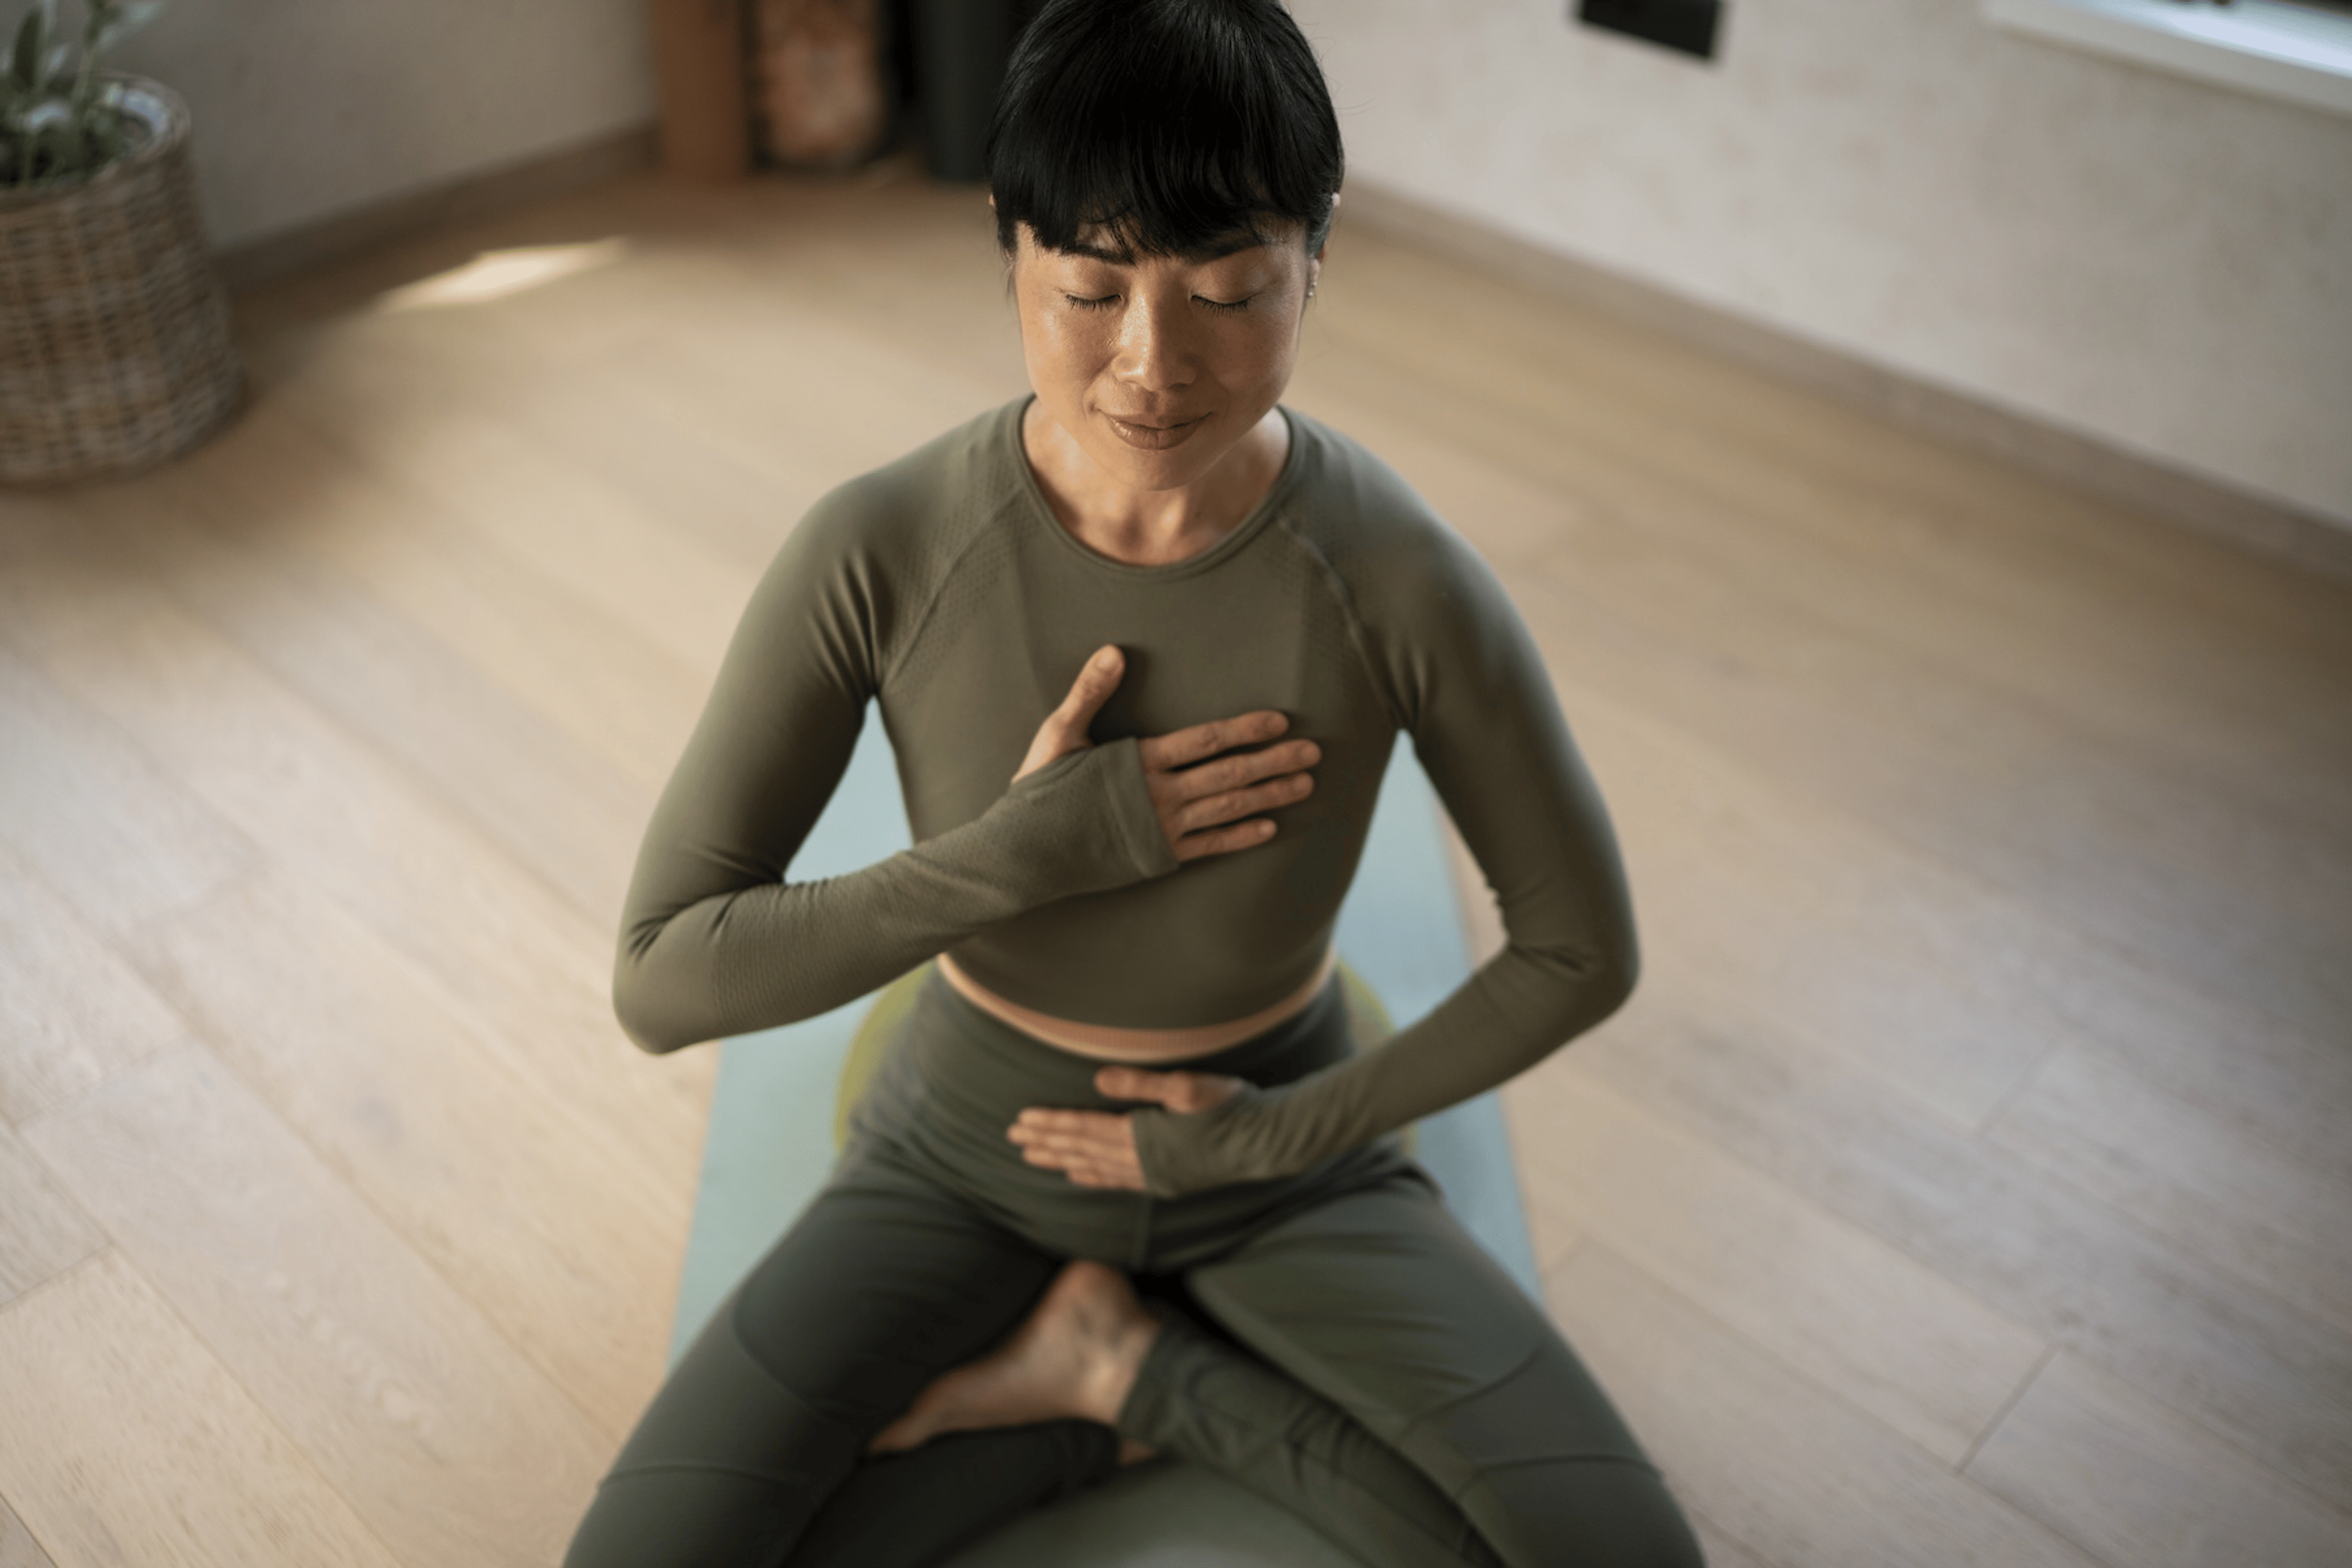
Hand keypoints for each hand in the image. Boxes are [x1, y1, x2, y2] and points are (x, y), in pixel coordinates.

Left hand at [1007, 1065, 1246, 1189]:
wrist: (1267, 1142)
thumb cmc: (1230, 1106)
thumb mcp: (1185, 1086)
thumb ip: (1140, 1084)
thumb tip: (1097, 1080)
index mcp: (1141, 1134)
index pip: (1083, 1129)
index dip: (1051, 1125)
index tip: (1021, 1121)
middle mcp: (1140, 1161)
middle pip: (1082, 1149)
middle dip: (1046, 1143)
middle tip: (1012, 1139)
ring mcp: (1152, 1175)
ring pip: (1094, 1168)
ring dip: (1061, 1160)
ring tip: (1033, 1158)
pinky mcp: (1166, 1181)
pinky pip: (1117, 1182)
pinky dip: (1093, 1177)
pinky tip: (1078, 1176)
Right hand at [1015, 644, 1319, 862]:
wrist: (1024, 853)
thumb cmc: (1038, 789)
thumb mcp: (1059, 733)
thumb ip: (1090, 692)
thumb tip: (1115, 651)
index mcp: (1139, 761)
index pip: (1205, 741)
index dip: (1245, 729)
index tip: (1280, 721)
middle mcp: (1158, 796)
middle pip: (1229, 774)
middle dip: (1274, 761)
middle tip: (1314, 752)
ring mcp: (1161, 830)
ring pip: (1228, 809)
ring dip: (1269, 796)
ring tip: (1304, 784)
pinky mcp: (1158, 858)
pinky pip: (1210, 847)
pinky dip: (1241, 837)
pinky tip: (1269, 828)